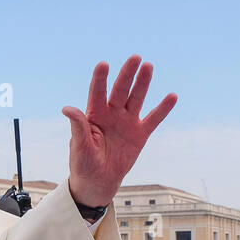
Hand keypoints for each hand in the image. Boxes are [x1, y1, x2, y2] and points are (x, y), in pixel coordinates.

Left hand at [65, 55, 176, 206]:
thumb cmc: (83, 163)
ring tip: (148, 66)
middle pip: (120, 90)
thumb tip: (67, 108)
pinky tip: (172, 96)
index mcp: (94, 115)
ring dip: (143, 83)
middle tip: (135, 58)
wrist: (98, 182)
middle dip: (127, 74)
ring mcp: (127, 122)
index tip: (103, 64)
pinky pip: (153, 119)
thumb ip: (77, 126)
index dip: (100, 78)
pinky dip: (163, 109)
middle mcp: (111, 114)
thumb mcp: (79, 146)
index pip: (97, 92)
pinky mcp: (140, 134)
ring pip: (136, 98)